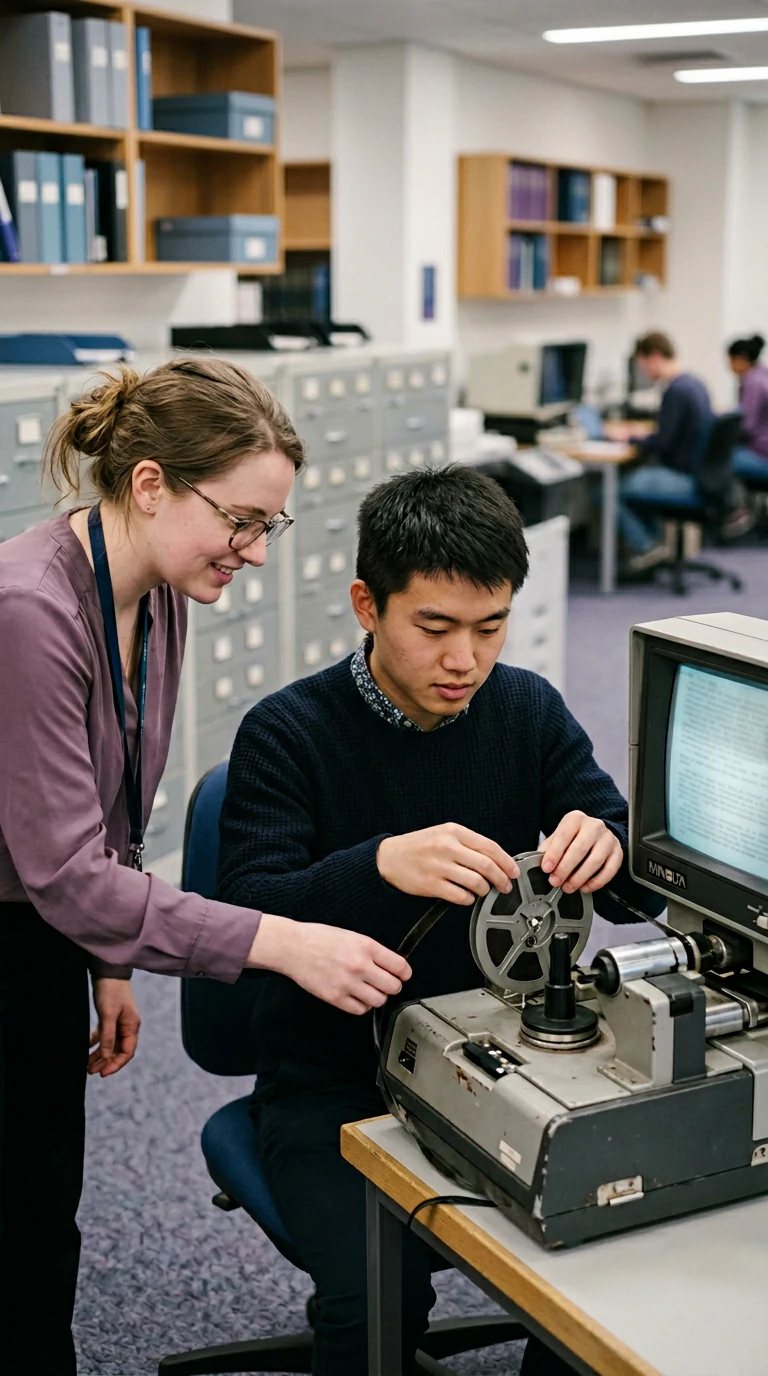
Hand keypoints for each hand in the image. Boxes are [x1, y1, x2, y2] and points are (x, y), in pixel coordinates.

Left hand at [89, 978, 140, 1075]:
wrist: (107, 970)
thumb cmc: (111, 991)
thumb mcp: (108, 1015)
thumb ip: (107, 1037)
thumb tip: (106, 1057)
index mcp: (132, 1026)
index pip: (127, 1052)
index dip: (115, 1064)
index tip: (102, 1073)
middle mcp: (127, 1026)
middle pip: (118, 1051)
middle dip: (106, 1062)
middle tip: (91, 1071)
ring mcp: (119, 1022)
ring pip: (110, 1044)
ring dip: (100, 1055)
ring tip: (87, 1065)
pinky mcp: (110, 1017)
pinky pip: (104, 1035)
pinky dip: (96, 1043)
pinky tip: (86, 1048)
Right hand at [247, 914, 412, 1016]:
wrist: (293, 947)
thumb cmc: (319, 938)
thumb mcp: (351, 935)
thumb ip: (372, 950)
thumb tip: (390, 963)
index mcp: (366, 947)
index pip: (400, 966)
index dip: (405, 973)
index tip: (403, 975)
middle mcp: (360, 966)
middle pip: (393, 986)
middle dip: (392, 986)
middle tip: (387, 983)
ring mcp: (348, 983)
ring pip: (378, 1000)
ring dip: (377, 997)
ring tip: (370, 990)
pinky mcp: (335, 997)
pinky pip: (360, 1010)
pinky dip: (362, 1006)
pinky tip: (358, 997)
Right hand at [377, 823, 518, 906]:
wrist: (388, 857)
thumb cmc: (418, 846)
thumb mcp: (443, 834)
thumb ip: (467, 843)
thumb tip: (495, 859)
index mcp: (453, 832)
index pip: (490, 847)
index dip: (507, 861)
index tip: (514, 871)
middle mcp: (447, 847)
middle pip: (487, 865)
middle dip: (501, 879)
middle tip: (505, 886)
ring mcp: (439, 866)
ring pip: (476, 882)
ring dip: (485, 890)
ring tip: (483, 890)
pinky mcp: (432, 885)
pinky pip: (460, 896)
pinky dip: (468, 899)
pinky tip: (466, 896)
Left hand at [539, 812, 621, 894]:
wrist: (596, 833)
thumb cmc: (574, 836)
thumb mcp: (558, 837)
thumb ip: (549, 848)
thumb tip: (539, 863)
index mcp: (576, 819)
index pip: (564, 835)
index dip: (554, 854)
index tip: (546, 868)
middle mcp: (594, 826)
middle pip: (580, 849)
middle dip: (565, 868)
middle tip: (555, 881)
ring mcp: (608, 839)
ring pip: (595, 860)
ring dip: (580, 877)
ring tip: (568, 887)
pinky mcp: (618, 852)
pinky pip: (609, 870)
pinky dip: (596, 882)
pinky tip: (585, 887)